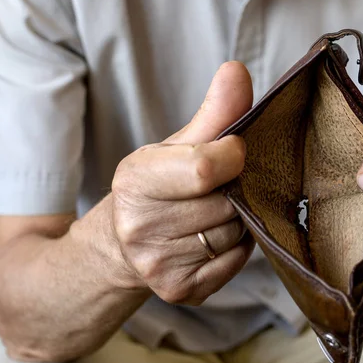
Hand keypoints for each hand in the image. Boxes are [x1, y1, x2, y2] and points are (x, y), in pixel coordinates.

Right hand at [111, 62, 254, 304]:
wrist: (126, 243)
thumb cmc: (158, 187)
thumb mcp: (178, 146)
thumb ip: (213, 113)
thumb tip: (237, 71)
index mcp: (135, 181)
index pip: (206, 168)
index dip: (232, 157)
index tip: (233, 152)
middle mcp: (140, 228)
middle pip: (227, 203)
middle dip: (233, 191)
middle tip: (218, 188)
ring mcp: (159, 265)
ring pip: (235, 232)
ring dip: (237, 218)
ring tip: (213, 211)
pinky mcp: (180, 291)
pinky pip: (237, 261)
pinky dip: (236, 247)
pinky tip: (214, 236)